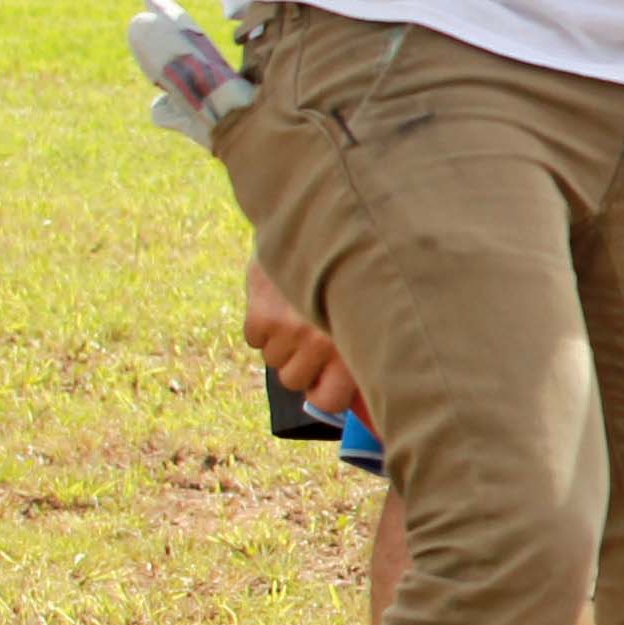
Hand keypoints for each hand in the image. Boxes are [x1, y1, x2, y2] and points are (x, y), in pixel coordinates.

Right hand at [240, 257, 365, 428]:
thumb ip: (363, 349)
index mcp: (355, 345)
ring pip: (272, 361)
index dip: (323, 393)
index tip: (324, 382)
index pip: (328, 401)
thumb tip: (362, 398)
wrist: (320, 222)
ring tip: (299, 313)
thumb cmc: (353, 274)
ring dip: (282, 343)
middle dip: (301, 365)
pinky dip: (262, 326)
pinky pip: (254, 341)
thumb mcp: (369, 311)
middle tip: (312, 337)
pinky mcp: (262, 314)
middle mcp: (321, 342)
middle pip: (294, 381)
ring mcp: (289, 329)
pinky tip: (280, 303)